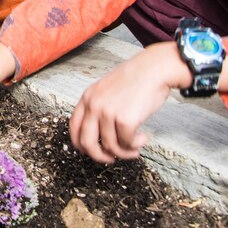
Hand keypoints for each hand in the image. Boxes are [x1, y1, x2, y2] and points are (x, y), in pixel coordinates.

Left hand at [69, 42, 189, 163]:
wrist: (154, 69)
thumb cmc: (136, 79)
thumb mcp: (107, 90)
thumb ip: (100, 108)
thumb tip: (101, 136)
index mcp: (87, 97)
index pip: (73, 128)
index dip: (82, 144)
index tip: (93, 151)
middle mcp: (94, 105)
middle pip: (86, 143)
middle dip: (99, 156)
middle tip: (111, 159)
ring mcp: (107, 113)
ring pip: (110, 146)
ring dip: (125, 152)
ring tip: (135, 147)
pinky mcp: (124, 120)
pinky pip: (127, 143)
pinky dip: (136, 145)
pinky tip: (143, 138)